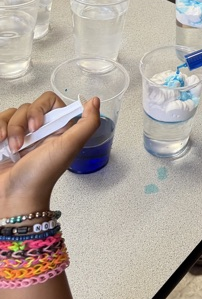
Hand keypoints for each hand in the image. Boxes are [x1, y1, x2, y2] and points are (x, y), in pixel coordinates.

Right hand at [0, 94, 100, 214]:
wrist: (15, 197)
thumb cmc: (42, 175)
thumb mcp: (70, 147)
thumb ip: (88, 124)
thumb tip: (95, 101)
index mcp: (57, 128)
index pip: (49, 101)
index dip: (40, 108)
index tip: (37, 125)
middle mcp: (39, 130)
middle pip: (27, 107)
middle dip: (21, 124)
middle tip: (21, 144)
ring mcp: (20, 136)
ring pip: (11, 115)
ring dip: (9, 130)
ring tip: (10, 150)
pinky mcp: (4, 141)